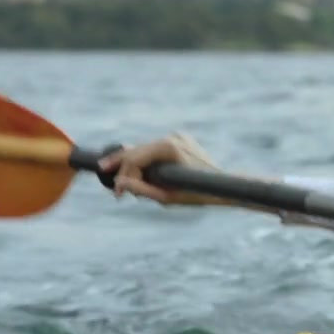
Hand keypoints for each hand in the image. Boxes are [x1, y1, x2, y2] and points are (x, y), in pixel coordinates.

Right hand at [96, 133, 225, 206]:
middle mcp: (171, 136)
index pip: (134, 159)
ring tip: (133, 185)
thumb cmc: (196, 194)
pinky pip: (157, 151)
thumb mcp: (166, 197)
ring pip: (146, 151)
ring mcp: (177, 136)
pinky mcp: (181, 139)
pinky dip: (150, 163)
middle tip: (110, 181)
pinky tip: (148, 176)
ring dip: (138, 167)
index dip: (122, 176)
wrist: (223, 186)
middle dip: (124, 168)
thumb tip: (119, 184)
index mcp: (168, 146)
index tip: (117, 194)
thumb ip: (141, 189)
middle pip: (137, 152)